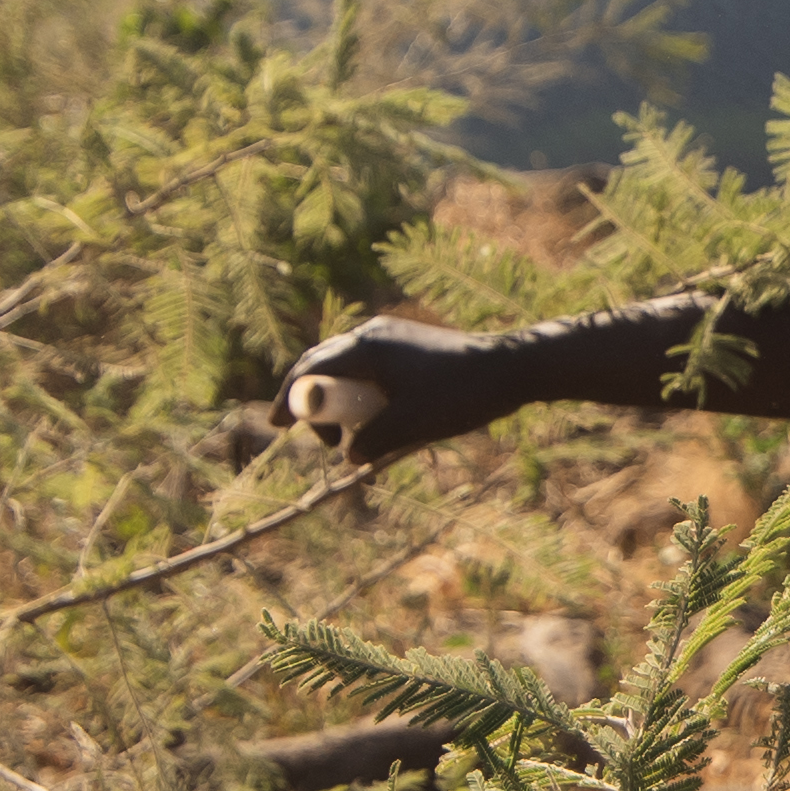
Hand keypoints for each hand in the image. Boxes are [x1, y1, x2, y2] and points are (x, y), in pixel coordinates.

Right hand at [277, 314, 529, 463]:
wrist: (512, 367)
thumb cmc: (461, 393)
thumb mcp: (410, 425)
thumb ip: (371, 441)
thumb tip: (349, 456)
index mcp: (366, 347)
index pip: (310, 369)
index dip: (290, 398)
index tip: (277, 426)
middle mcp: (373, 334)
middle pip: (323, 364)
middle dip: (315, 403)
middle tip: (321, 441)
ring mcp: (392, 337)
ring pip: (348, 368)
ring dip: (343, 403)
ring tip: (356, 440)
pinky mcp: (409, 346)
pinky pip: (371, 369)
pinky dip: (364, 395)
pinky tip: (378, 422)